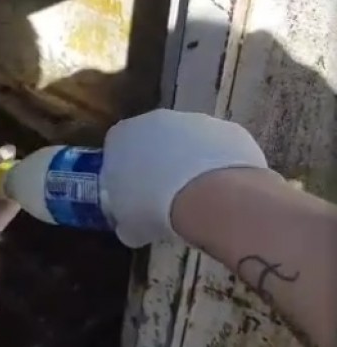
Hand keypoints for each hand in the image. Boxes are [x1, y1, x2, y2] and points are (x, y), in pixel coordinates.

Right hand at [101, 109, 275, 247]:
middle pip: (154, 139)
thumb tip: (130, 226)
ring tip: (198, 197)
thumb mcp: (129, 224)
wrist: (209, 198)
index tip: (133, 192)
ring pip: (189, 141)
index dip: (125, 171)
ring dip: (191, 162)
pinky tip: (223, 191)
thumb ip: (126, 218)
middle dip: (159, 163)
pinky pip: (220, 147)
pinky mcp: (228, 128)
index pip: (116, 148)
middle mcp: (155, 120)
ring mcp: (195, 120)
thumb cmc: (155, 208)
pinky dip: (220, 164)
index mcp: (121, 136)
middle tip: (165, 195)